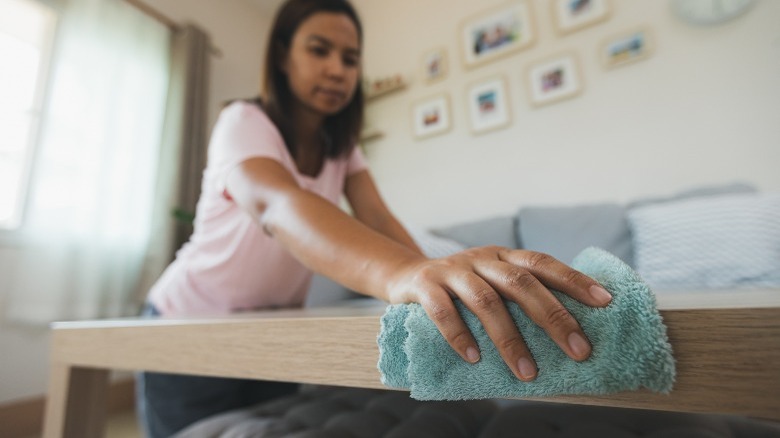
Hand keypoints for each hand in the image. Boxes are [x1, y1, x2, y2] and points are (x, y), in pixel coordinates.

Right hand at [387, 246, 612, 380]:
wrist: (404, 276)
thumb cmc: (460, 290)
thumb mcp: (490, 283)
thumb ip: (518, 297)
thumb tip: (567, 332)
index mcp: (502, 257)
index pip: (543, 263)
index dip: (574, 279)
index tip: (605, 302)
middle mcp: (481, 259)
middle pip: (521, 283)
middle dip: (553, 317)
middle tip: (579, 350)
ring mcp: (452, 270)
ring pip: (485, 300)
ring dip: (509, 338)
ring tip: (527, 372)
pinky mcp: (425, 284)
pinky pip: (442, 310)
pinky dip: (459, 335)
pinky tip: (474, 359)